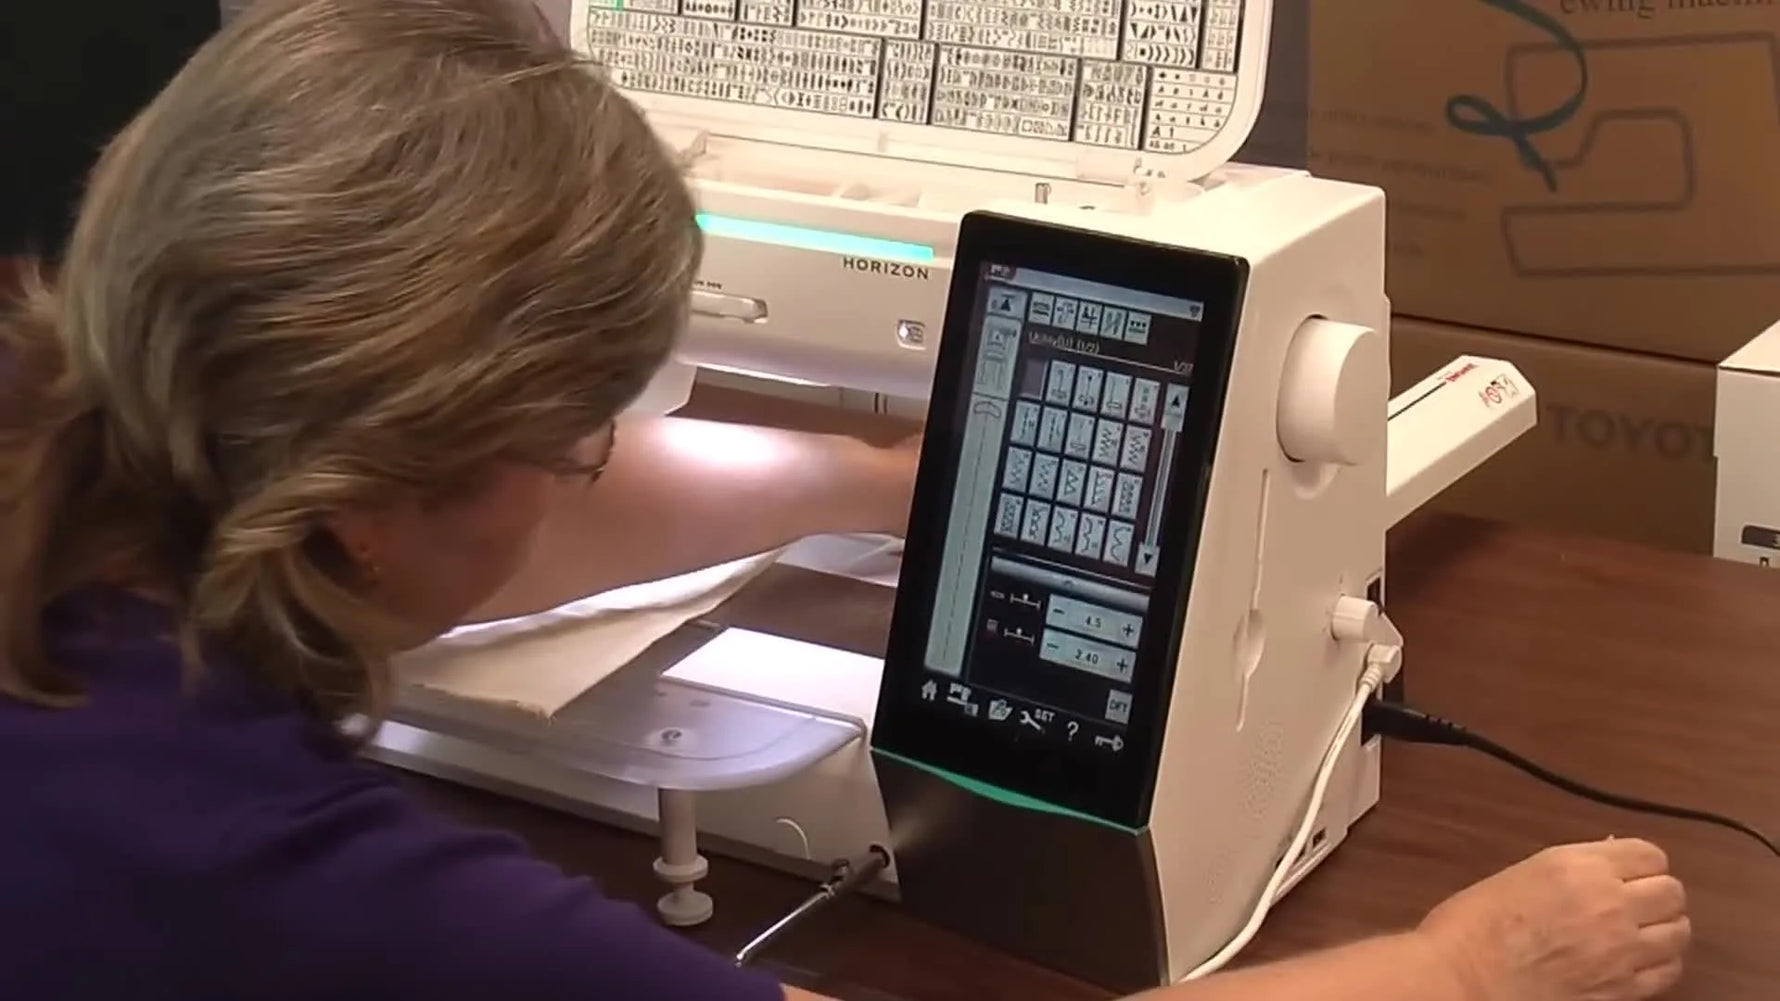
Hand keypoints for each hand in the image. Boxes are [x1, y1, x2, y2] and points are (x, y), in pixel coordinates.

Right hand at [1418, 839, 1689, 1000]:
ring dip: (1662, 930)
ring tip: (1639, 935)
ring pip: (1679, 932)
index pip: (1650, 855)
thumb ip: (1573, 870)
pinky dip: (1659, 964)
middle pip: (1672, 892)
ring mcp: (1621, 951)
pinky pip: (1669, 972)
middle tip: (1635, 904)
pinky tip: (1635, 963)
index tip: (1627, 873)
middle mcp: (1610, 904)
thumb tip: (1609, 869)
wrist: (1463, 979)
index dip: (1640, 864)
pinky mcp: (1623, 990)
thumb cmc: (1475, 924)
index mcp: (1579, 867)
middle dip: (1656, 895)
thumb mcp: (1524, 875)